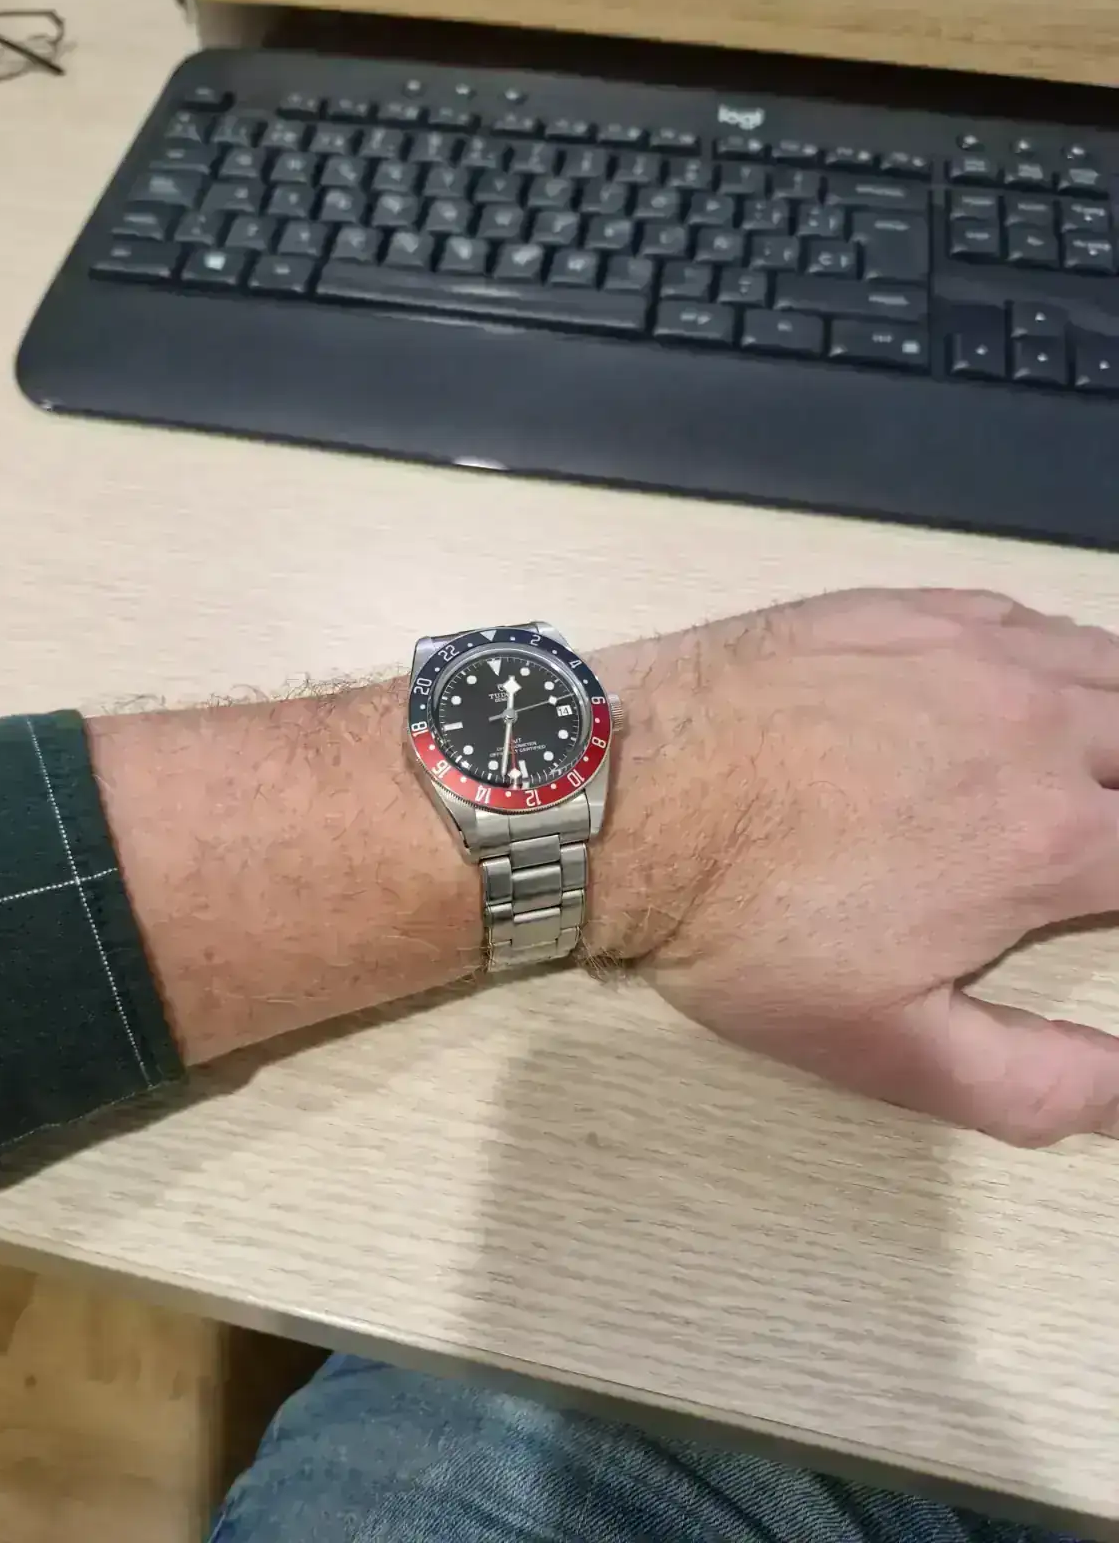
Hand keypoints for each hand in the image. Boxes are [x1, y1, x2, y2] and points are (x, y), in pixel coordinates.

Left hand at [591, 588, 1118, 1145]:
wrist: (620, 794)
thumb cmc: (739, 923)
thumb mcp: (884, 1046)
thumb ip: (1033, 1080)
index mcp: (1049, 839)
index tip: (1110, 900)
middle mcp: (1035, 726)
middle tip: (1099, 843)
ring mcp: (969, 652)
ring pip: (1108, 668)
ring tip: (1096, 774)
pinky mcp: (903, 610)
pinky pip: (1024, 617)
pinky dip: (1058, 657)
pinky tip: (1034, 686)